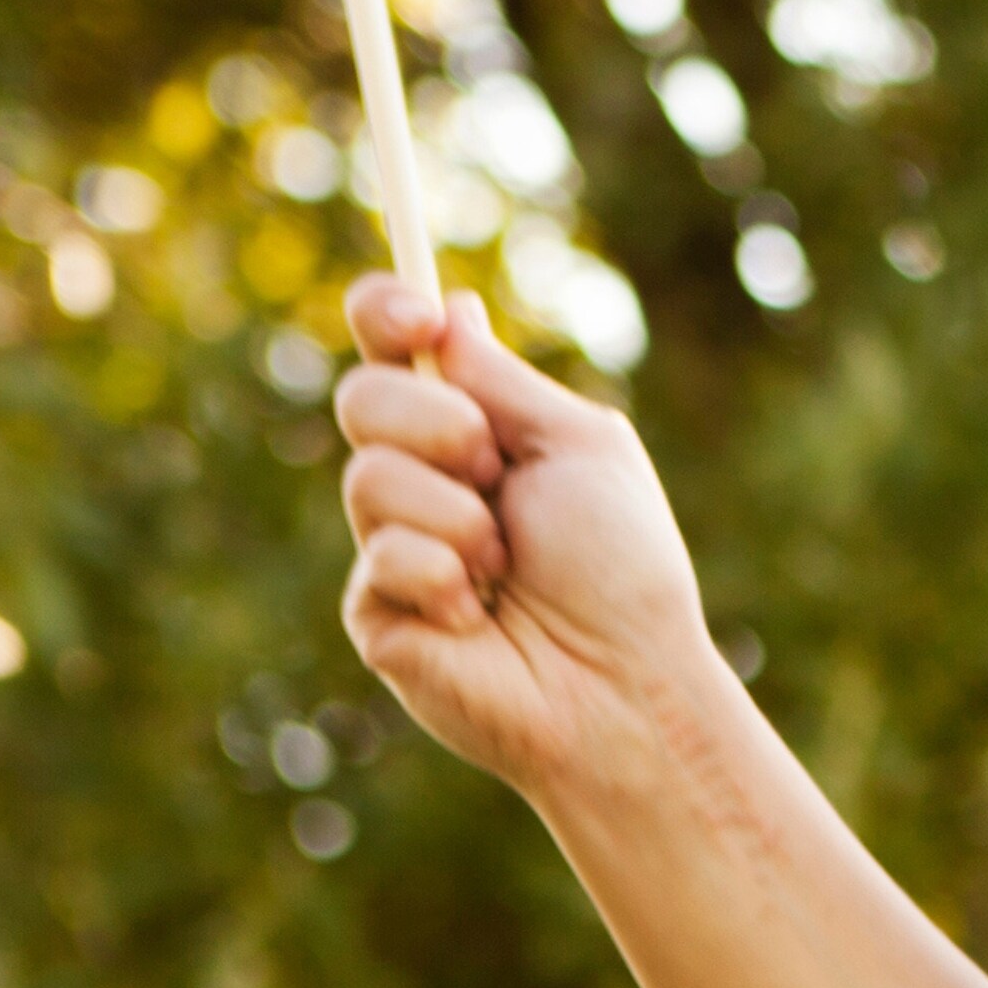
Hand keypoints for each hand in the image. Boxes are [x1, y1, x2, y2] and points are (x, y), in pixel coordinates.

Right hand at [333, 275, 718, 800]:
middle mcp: (424, 480)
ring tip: (504, 566)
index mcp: (474, 431)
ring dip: (457, 515)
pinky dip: (442, 576)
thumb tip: (451, 306)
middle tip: (493, 470)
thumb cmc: (621, 566)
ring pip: (367, 476)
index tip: (412, 316)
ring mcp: (392, 545)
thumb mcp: (580, 448)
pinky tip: (476, 615)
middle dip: (433, 423)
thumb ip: (505, 382)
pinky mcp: (375, 611)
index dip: (383, 314)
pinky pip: (380, 556)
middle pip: (362, 397)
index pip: (393, 349)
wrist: (625, 681)